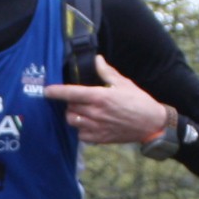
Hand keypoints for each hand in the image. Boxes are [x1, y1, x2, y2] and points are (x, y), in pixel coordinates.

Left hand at [40, 61, 172, 146]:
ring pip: (72, 121)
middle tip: (79, 98)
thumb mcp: (123, 83)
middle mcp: (95, 113)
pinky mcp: (100, 139)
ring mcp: (96, 127)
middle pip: (69, 107)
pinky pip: (81, 134)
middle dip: (70, 102)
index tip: (47, 91)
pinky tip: (89, 123)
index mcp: (100, 97)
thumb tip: (96, 59)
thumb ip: (106, 72)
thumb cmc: (139, 101)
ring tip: (83, 110)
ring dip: (74, 115)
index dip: (56, 92)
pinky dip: (81, 129)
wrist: (151, 124)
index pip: (71, 93)